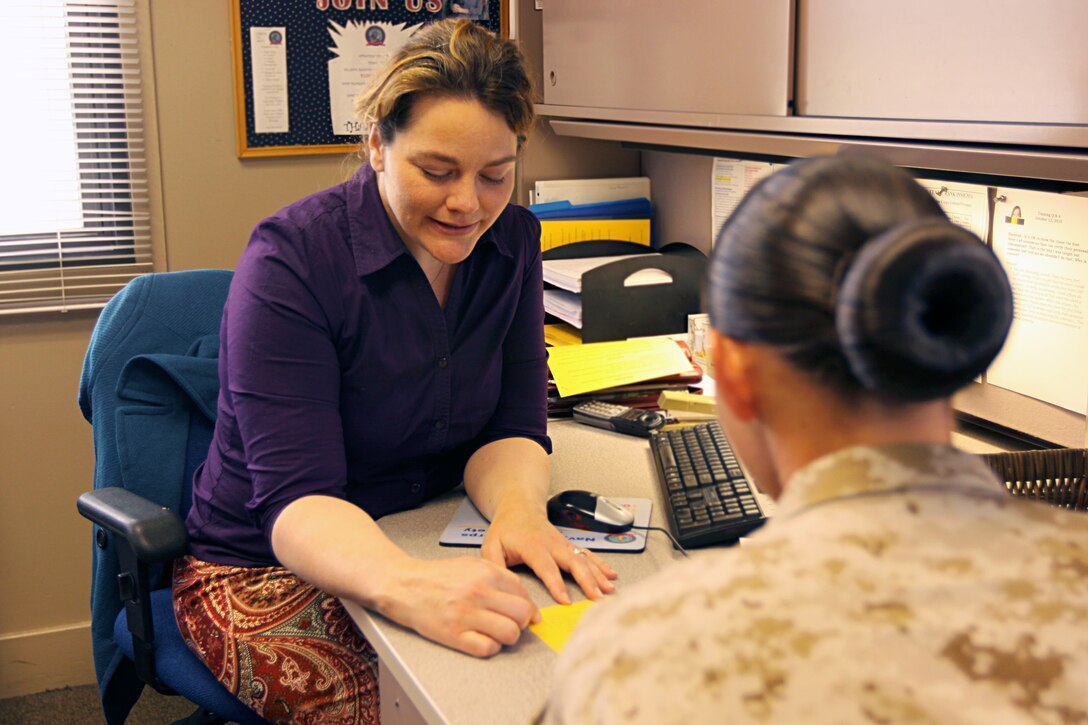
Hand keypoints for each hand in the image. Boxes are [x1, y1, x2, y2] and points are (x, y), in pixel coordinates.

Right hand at [377, 556, 539, 657]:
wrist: (403, 585)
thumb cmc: (436, 576)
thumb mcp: (471, 565)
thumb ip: (499, 577)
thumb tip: (524, 600)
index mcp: (485, 572)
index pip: (524, 594)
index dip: (529, 608)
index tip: (526, 615)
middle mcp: (478, 592)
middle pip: (522, 614)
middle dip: (522, 622)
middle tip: (512, 624)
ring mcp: (466, 615)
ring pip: (510, 633)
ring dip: (508, 637)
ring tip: (496, 632)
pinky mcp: (454, 635)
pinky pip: (488, 648)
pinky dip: (490, 647)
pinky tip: (481, 639)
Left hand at [481, 506, 617, 604]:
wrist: (519, 507)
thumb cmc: (506, 528)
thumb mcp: (491, 545)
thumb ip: (494, 565)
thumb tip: (501, 586)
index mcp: (532, 545)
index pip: (546, 567)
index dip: (556, 584)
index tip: (566, 600)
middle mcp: (552, 543)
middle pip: (574, 562)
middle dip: (587, 580)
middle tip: (597, 597)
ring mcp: (563, 543)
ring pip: (585, 558)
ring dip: (599, 574)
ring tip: (609, 590)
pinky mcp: (569, 545)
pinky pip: (588, 555)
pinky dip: (601, 565)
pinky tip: (611, 575)